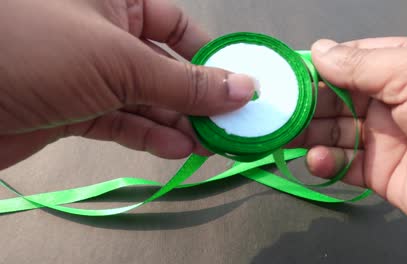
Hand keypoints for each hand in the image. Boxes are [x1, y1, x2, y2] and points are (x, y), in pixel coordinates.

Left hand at [0, 0, 254, 169]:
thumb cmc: (29, 51)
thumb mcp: (118, 61)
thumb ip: (183, 82)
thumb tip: (242, 88)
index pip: (176, 26)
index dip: (211, 56)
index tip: (240, 86)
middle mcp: (102, 32)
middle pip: (165, 67)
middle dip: (197, 98)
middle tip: (229, 125)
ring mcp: (88, 74)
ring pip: (147, 100)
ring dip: (179, 123)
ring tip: (210, 144)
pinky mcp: (74, 109)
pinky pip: (122, 122)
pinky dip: (150, 137)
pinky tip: (177, 149)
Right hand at [295, 37, 406, 256]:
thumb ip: (363, 63)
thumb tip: (319, 50)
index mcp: (406, 67)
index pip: (349, 60)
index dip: (316, 66)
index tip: (284, 74)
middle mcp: (395, 101)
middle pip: (336, 97)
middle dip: (307, 102)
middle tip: (279, 110)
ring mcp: (389, 139)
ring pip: (335, 131)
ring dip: (309, 133)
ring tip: (290, 136)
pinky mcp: (385, 175)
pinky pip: (345, 165)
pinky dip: (326, 163)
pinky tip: (319, 159)